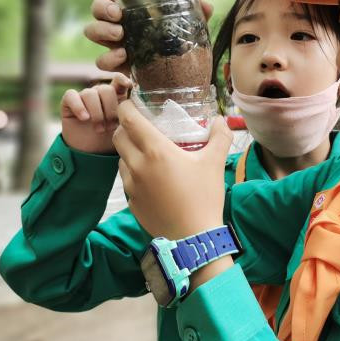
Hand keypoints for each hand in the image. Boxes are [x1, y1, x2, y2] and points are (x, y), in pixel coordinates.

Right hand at [61, 73, 132, 153]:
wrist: (92, 152)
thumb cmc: (112, 139)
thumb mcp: (125, 127)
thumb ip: (131, 114)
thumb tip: (140, 108)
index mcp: (116, 95)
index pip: (118, 80)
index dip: (123, 80)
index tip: (129, 85)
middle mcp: (100, 93)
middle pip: (106, 89)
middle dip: (110, 109)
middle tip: (112, 126)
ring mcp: (84, 96)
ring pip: (90, 93)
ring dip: (96, 113)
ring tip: (100, 129)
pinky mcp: (69, 102)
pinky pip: (71, 96)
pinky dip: (79, 107)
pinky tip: (85, 118)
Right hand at [84, 0, 214, 74]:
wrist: (182, 74)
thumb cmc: (180, 41)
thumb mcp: (190, 24)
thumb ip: (197, 12)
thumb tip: (205, 5)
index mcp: (130, 7)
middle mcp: (117, 22)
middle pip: (96, 8)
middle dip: (102, 8)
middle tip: (119, 14)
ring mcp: (113, 43)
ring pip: (91, 31)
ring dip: (102, 31)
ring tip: (121, 35)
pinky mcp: (116, 64)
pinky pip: (101, 61)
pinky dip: (109, 58)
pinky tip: (125, 56)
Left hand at [113, 100, 231, 239]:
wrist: (193, 237)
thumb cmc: (204, 197)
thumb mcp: (215, 163)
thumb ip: (219, 136)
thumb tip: (221, 120)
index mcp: (156, 150)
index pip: (128, 119)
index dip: (127, 107)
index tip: (133, 104)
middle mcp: (138, 165)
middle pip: (118, 136)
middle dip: (126, 128)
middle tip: (141, 127)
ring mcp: (131, 185)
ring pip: (120, 158)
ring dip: (129, 151)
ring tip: (148, 154)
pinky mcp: (131, 201)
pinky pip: (126, 180)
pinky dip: (133, 173)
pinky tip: (151, 178)